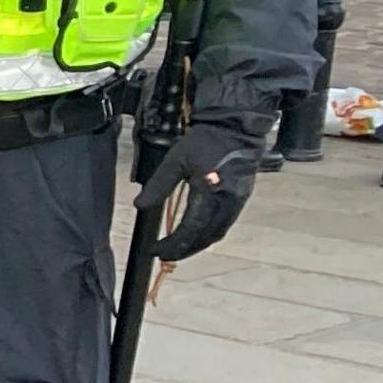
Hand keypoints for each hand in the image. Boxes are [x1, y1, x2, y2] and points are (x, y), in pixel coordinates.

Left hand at [137, 116, 262, 262]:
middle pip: (206, 237)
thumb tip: (140, 206)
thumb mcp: (175, 161)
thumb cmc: (205, 141)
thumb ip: (158, 186)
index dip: (173, 244)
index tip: (156, 251)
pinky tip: (195, 234)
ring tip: (177, 249)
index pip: (190, 228)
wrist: (235, 128)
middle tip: (164, 255)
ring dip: (197, 244)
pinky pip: (225, 224)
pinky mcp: (242, 198)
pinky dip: (208, 233)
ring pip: (217, 233)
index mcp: (210, 192)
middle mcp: (228, 201)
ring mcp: (238, 201)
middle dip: (185, 250)